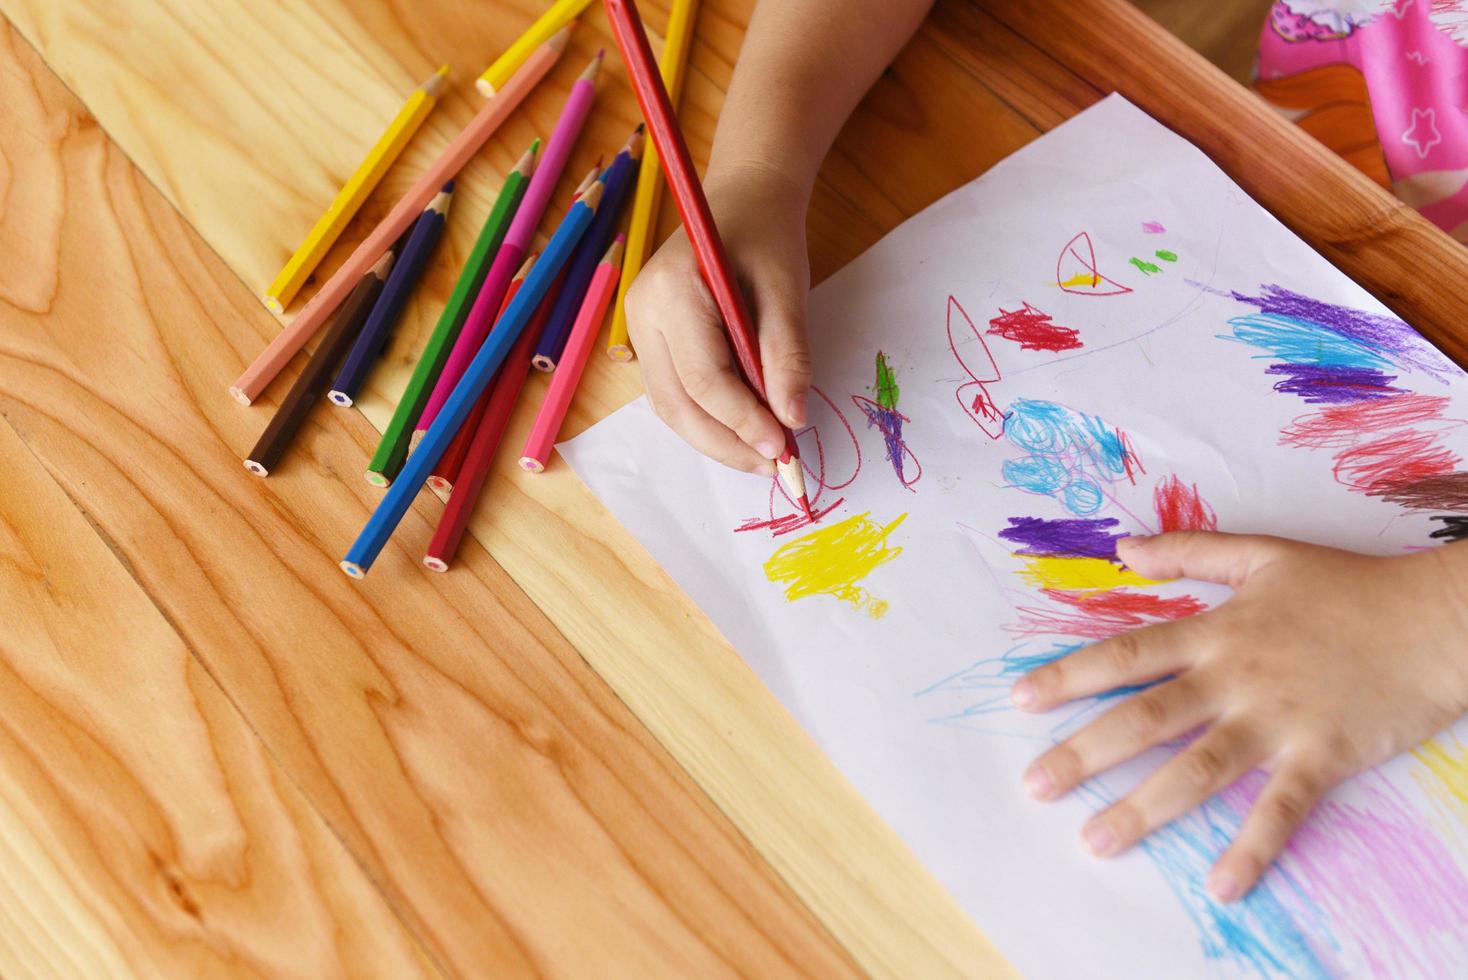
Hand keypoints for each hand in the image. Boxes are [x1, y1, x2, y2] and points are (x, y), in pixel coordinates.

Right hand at [625, 163, 812, 473]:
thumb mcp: (787, 287)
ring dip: (716, 439)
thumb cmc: (766, 234)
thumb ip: (788, 354)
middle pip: (678, 404)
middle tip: (774, 465)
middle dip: (726, 443)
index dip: (743, 421)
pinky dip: (708, 419)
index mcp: (672, 292)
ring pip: (671, 408)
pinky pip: (674, 394)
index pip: (704, 379)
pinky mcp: (649, 341)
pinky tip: (743, 430)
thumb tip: (793, 419)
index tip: (783, 448)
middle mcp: (641, 314)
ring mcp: (638, 329)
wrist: (743, 197)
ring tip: (762, 455)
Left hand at [1010, 531, 1467, 901]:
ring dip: (1145, 808)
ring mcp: (1277, 719)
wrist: (1436, 619)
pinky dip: (1253, 847)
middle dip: (1085, 752)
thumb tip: (1122, 548)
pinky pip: (1281, 808)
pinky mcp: (1323, 755)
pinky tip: (1221, 885)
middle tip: (1034, 785)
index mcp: (1216, 632)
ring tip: (1096, 842)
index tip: (1020, 699)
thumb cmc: (1348, 587)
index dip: (1070, 676)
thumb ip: (1189, 551)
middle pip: (1146, 717)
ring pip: (1199, 768)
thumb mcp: (1264, 555)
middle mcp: (1234, 678)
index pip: (1126, 655)